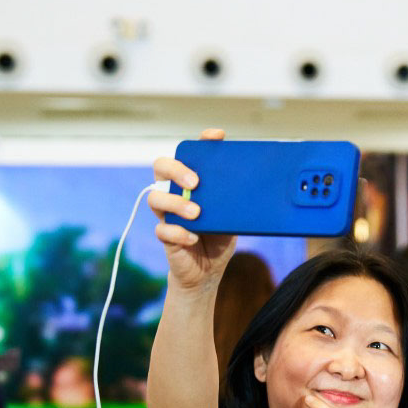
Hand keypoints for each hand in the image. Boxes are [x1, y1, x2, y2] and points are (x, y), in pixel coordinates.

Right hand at [149, 128, 237, 290]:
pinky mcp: (165, 236)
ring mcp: (167, 214)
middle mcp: (174, 193)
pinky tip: (193, 237)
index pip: (189, 154)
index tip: (216, 136)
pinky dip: (179, 233)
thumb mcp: (231, 216)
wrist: (208, 271)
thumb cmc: (218, 237)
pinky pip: (162, 230)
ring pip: (155, 198)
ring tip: (196, 213)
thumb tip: (252, 185)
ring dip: (176, 203)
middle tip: (195, 182)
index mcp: (190, 183)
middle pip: (161, 168)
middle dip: (176, 170)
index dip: (201, 141)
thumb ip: (233, 202)